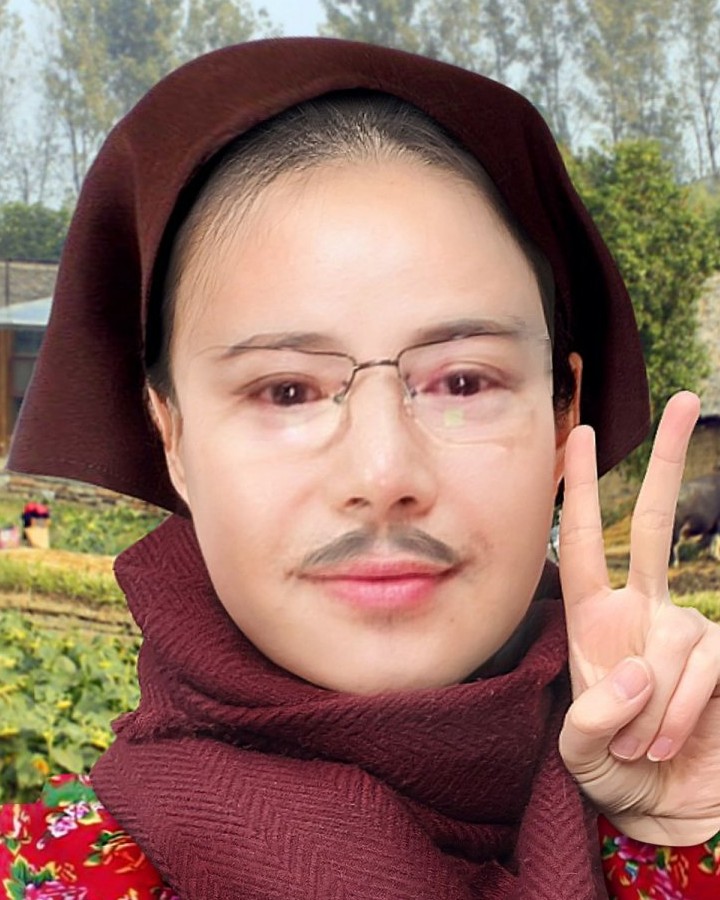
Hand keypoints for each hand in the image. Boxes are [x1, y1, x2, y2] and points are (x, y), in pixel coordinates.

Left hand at [558, 391, 719, 846]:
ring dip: (658, 701)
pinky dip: (685, 708)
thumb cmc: (607, 772)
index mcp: (593, 617)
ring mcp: (687, 634)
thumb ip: (593, 712)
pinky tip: (669, 740)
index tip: (582, 434)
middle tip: (687, 399)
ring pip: (681, 636)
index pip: (583, 539)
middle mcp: (642, 612)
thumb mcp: (576, 750)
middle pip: (656, 525)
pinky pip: (709, 664)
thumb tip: (639, 666)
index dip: (583, 489)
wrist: (659, 810)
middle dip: (669, 464)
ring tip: (640, 744)